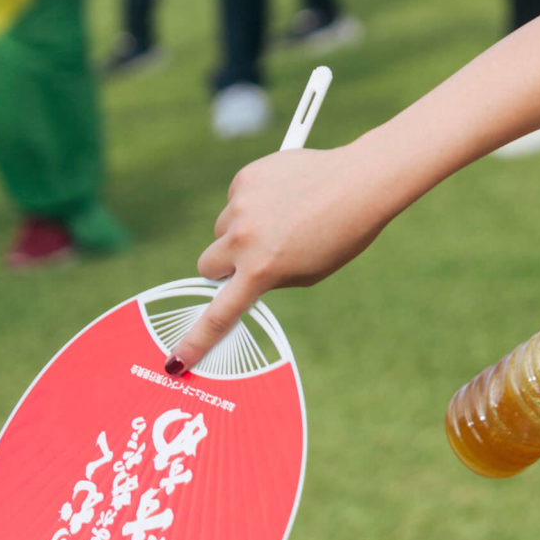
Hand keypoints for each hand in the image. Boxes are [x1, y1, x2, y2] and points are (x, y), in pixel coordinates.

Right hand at [170, 143, 398, 371]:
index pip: (218, 315)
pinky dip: (254, 199)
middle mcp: (244, 240)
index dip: (195, 341)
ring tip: (285, 216)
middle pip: (207, 264)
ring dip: (241, 228)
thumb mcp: (308, 273)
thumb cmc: (343, 233)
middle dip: (222, 266)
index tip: (176, 361)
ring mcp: (242, 206)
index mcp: (262, 271)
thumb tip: (242, 274)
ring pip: (223, 227)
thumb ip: (270, 278)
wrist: (363, 181)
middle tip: (252, 257)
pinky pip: (238, 197)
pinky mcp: (246, 178)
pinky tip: (286, 193)